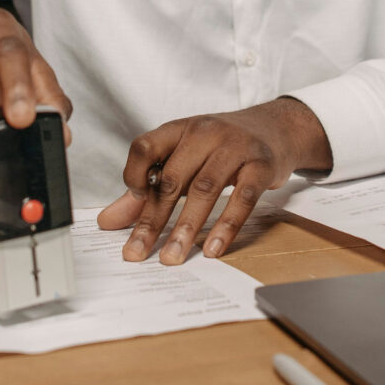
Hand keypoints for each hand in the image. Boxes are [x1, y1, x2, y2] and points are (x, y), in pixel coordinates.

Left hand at [97, 97, 332, 263]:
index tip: (132, 204)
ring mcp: (236, 148)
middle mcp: (205, 133)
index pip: (145, 147)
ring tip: (173, 257)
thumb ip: (147, 189)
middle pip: (173, 178)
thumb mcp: (184, 157)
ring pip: (205, 190)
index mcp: (180, 129)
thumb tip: (107, 222)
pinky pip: (242, 199)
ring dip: (186, 228)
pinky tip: (212, 249)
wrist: (276, 127)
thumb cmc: (223, 145)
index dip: (133, 174)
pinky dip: (226, 226)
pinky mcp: (261, 166)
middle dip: (154, 220)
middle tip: (139, 252)